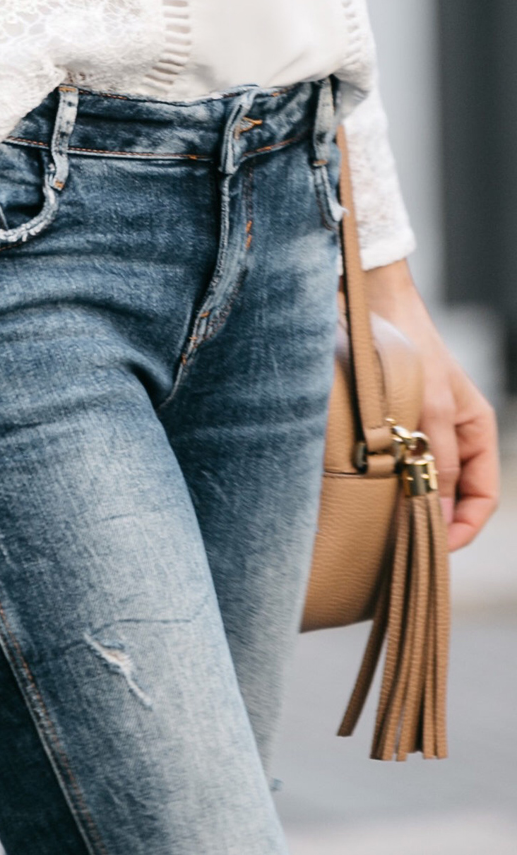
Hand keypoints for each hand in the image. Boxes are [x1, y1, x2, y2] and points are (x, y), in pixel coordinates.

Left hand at [364, 260, 499, 551]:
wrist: (378, 307)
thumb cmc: (415, 350)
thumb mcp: (432, 410)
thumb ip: (439, 461)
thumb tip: (436, 515)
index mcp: (476, 432)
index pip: (482, 498)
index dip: (463, 528)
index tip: (435, 547)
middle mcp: (453, 436)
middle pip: (452, 497)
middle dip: (434, 522)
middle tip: (405, 545)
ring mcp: (423, 431)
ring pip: (422, 484)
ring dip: (408, 504)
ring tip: (385, 524)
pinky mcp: (393, 426)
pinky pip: (398, 466)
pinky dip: (389, 483)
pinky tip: (371, 493)